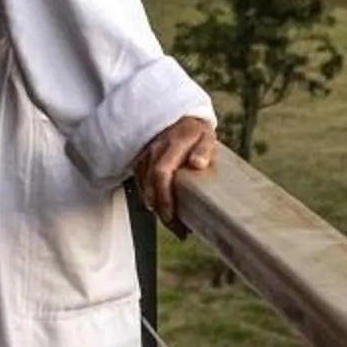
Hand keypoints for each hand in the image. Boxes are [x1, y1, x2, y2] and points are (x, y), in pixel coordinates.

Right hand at [133, 115, 217, 233]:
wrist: (177, 118)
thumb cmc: (194, 131)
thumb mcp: (206, 135)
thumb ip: (204, 149)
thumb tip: (198, 164)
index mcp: (173, 144)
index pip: (161, 173)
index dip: (164, 197)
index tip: (172, 215)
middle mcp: (154, 150)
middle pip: (150, 186)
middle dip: (161, 210)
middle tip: (177, 228)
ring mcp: (144, 156)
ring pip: (143, 188)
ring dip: (156, 208)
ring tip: (174, 224)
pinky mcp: (139, 162)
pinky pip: (140, 185)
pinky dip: (150, 199)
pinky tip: (163, 210)